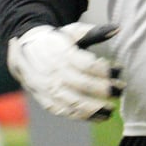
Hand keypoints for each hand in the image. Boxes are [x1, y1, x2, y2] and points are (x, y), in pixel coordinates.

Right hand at [6, 22, 121, 120]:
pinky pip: (65, 112)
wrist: (25, 49)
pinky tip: (99, 117)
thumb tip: (118, 28)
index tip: (119, 69)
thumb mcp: (73, 32)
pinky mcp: (46, 100)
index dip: (106, 69)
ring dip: (95, 108)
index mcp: (63, 53)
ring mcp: (49, 88)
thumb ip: (95, 32)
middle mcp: (55, 72)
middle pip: (84, 85)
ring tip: (111, 110)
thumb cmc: (57, 41)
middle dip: (105, 90)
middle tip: (121, 90)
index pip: (88, 65)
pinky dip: (83, 117)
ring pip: (74, 102)